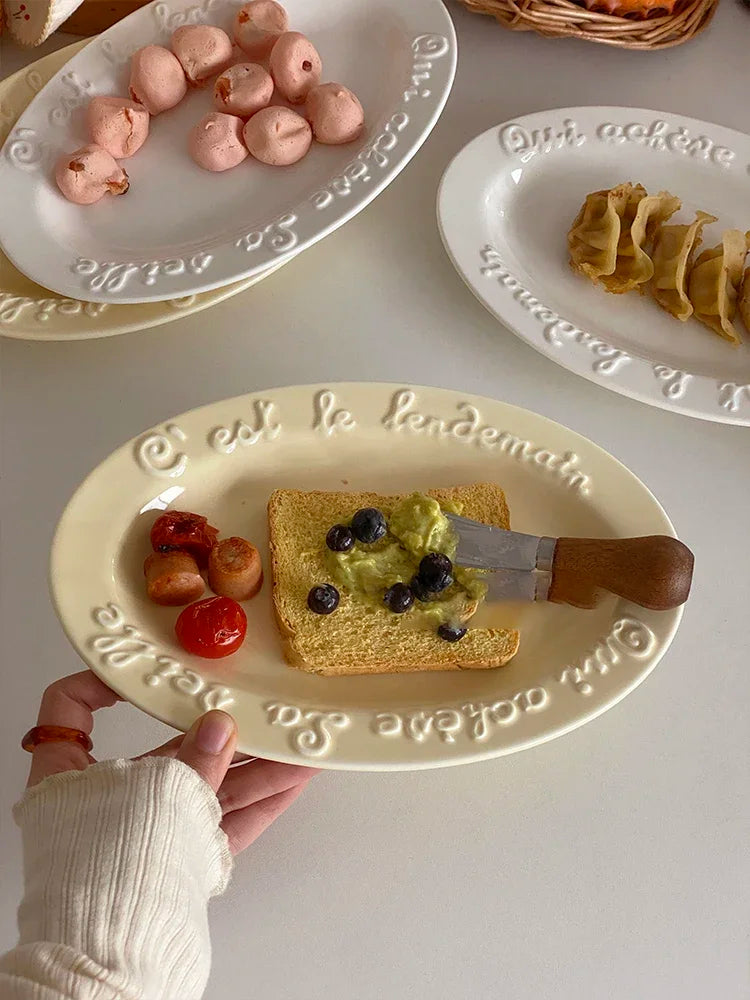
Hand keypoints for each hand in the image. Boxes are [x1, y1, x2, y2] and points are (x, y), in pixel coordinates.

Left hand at [27, 670, 318, 853]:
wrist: (114, 959)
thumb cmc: (106, 868)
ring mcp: (150, 833)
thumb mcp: (153, 793)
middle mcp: (108, 801)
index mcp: (68, 776)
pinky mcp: (183, 861)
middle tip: (259, 707)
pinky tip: (294, 780)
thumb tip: (222, 726)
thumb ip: (193, 760)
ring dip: (257, 765)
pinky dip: (260, 801)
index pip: (73, 709)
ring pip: (208, 788)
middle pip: (167, 748)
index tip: (150, 668)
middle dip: (223, 729)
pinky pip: (225, 821)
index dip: (104, 681)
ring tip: (298, 743)